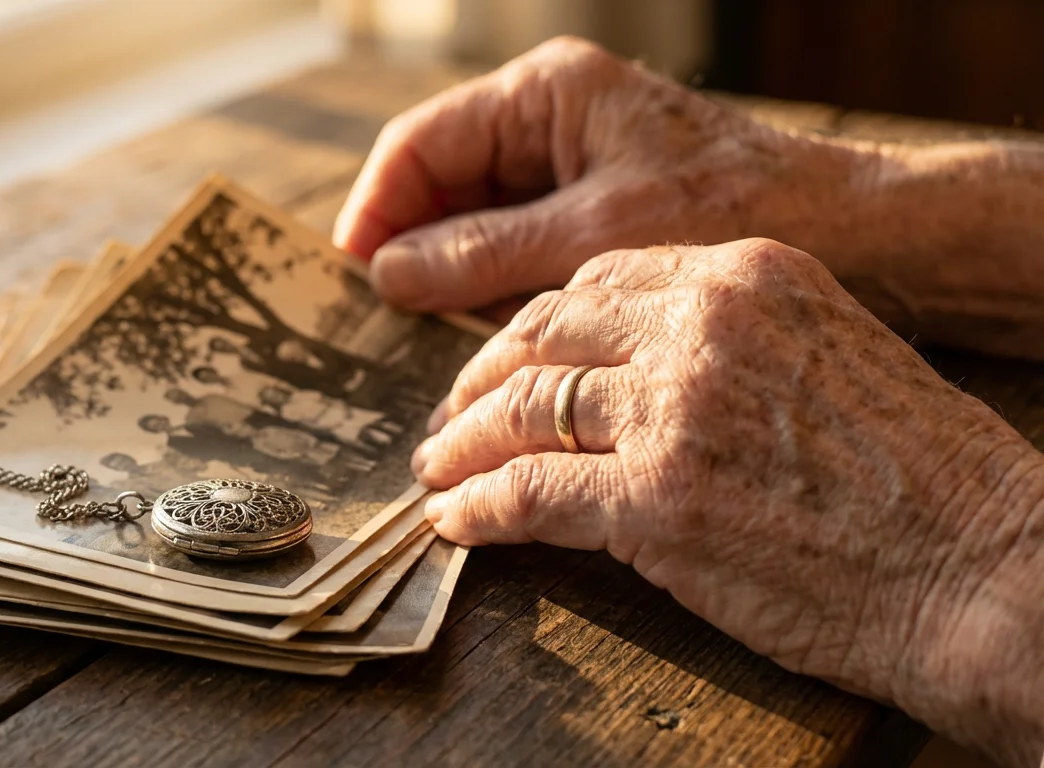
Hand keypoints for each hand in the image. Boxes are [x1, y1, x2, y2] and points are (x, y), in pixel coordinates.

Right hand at [334, 37, 870, 313]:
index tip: (350, 273)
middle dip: (409, 245)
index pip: (422, 142)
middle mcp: (550, 121)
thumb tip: (387, 275)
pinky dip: (493, 286)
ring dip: (448, 273)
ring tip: (427, 337)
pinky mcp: (592, 210)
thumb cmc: (734, 210)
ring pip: (474, 219)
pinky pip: (516, 245)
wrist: (854, 233)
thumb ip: (483, 254)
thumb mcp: (593, 236)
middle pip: (440, 182)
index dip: (377, 207)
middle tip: (382, 320)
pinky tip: (484, 334)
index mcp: (546, 94)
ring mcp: (570, 166)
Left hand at [411, 238, 1043, 766]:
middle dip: (483, 380)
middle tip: (453, 416)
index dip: (532, 330)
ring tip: (440, 471)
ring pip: (525, 411)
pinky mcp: (657, 499)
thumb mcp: (827, 354)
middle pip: (545, 336)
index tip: (504, 362)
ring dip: (467, 445)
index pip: (597, 284)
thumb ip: (725, 343)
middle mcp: (703, 323)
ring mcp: (675, 408)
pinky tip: (458, 521)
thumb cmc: (921, 476)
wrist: (987, 565)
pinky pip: (530, 493)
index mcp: (745, 275)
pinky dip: (480, 508)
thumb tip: (625, 375)